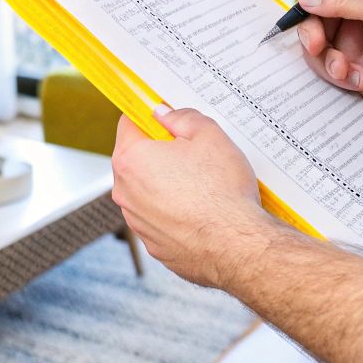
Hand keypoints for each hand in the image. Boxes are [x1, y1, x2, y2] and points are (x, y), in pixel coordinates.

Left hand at [111, 108, 269, 289]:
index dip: (149, 116)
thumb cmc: (222, 193)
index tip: (164, 118)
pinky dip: (174, 213)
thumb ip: (182, 117)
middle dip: (159, 152)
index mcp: (131, 159)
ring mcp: (138, 222)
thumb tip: (166, 114)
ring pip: (147, 191)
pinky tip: (200, 211)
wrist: (237, 247)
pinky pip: (160, 219)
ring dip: (166, 184)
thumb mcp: (209, 135)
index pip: (129, 123)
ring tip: (201, 186)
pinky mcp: (154, 245)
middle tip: (191, 153)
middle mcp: (125, 193)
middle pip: (135, 159)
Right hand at [292, 0, 362, 152]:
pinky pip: (324, 63)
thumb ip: (346, 0)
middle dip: (311, 27)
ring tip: (345, 70)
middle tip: (316, 44)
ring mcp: (353, 33)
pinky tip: (360, 79)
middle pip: (314, 5)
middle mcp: (360, 4)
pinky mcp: (350, 61)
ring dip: (324, 56)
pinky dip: (336, 73)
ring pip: (314, 37)